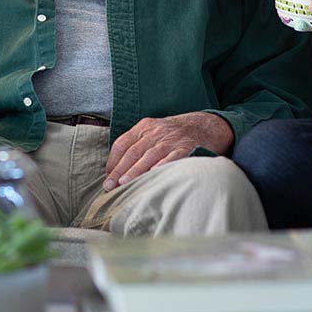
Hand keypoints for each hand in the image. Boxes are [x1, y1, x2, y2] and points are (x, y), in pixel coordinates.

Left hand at [103, 112, 233, 190]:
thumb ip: (136, 145)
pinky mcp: (185, 148)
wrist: (203, 125)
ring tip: (125, 183)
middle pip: (133, 151)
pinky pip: (172, 158)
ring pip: (149, 156)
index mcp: (144, 126)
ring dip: (136, 171)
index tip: (107, 177)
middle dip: (120, 170)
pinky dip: (161, 167)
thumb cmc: (172, 134)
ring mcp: (171, 140)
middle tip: (111, 186)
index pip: (123, 143)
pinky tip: (153, 176)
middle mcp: (156, 132)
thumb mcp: (153, 131)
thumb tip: (116, 170)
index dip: (113, 161)